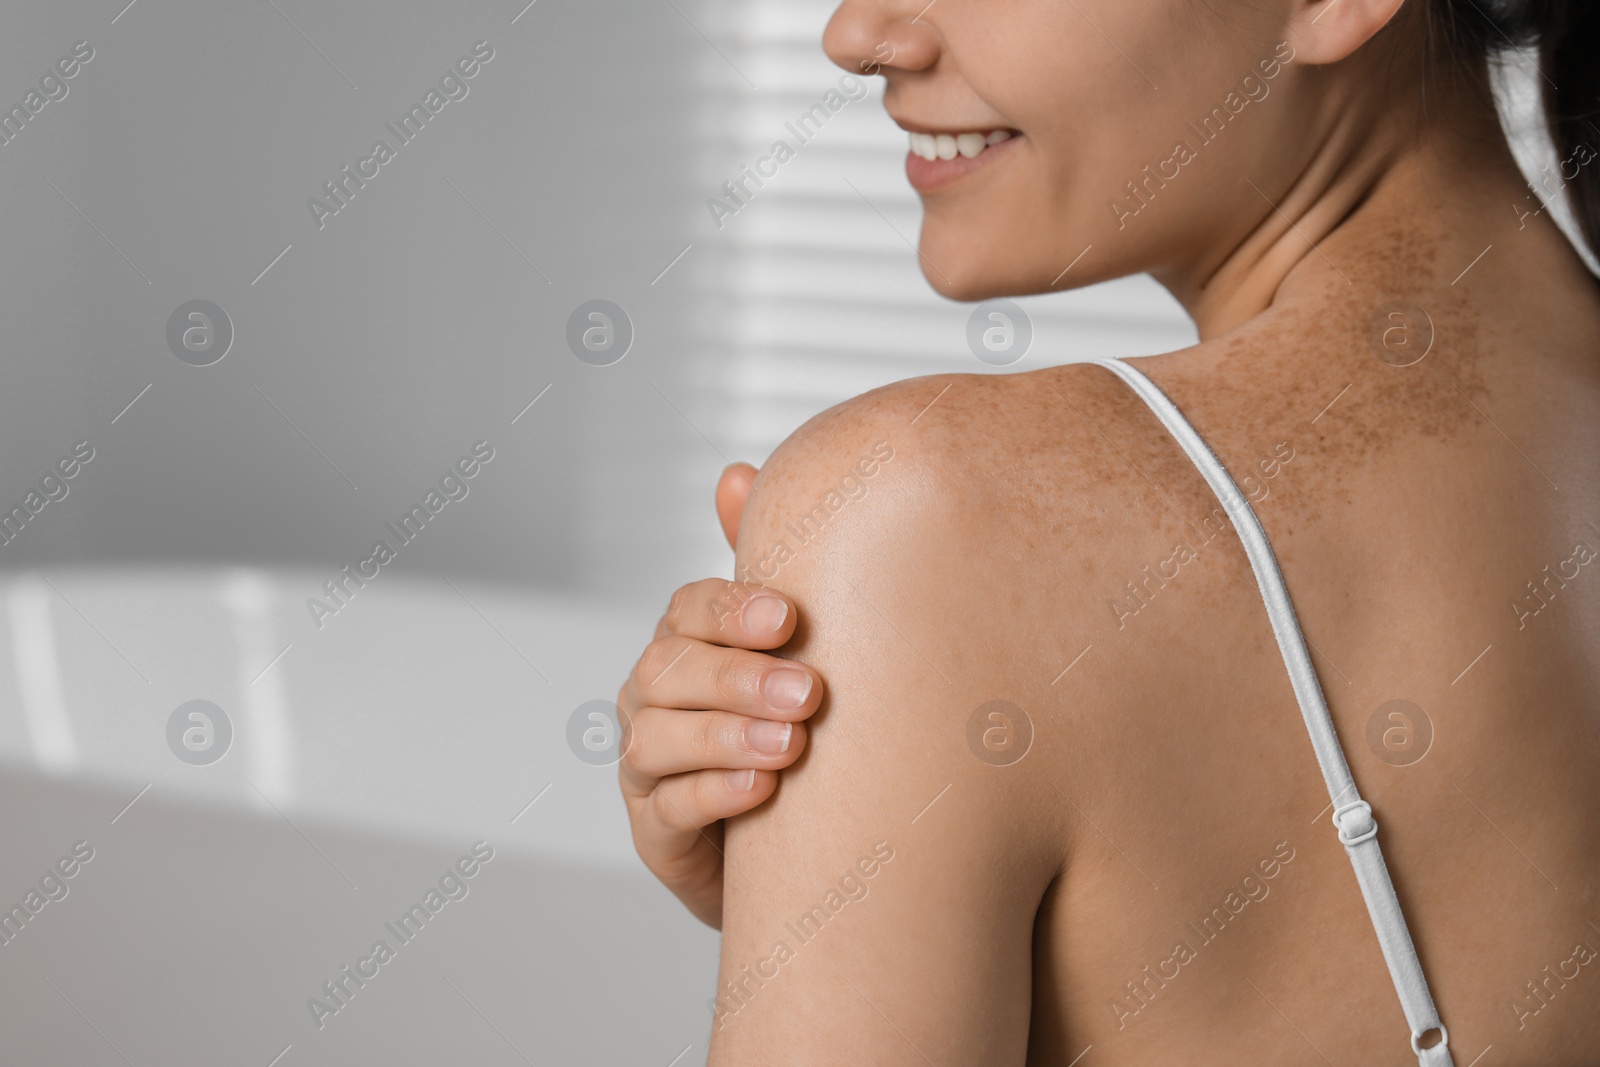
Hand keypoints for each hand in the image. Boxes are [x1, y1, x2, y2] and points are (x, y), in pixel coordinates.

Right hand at [617, 464, 821, 927]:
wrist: (797, 837)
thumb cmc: (787, 723)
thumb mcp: (786, 647)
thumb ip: (764, 567)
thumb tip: (735, 473)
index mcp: (685, 643)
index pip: (687, 610)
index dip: (729, 611)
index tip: (789, 618)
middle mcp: (652, 698)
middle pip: (667, 672)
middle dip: (738, 678)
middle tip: (810, 692)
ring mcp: (647, 766)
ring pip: (658, 740)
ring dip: (725, 737)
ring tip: (792, 747)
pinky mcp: (654, 832)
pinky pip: (666, 809)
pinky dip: (712, 795)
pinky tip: (761, 790)